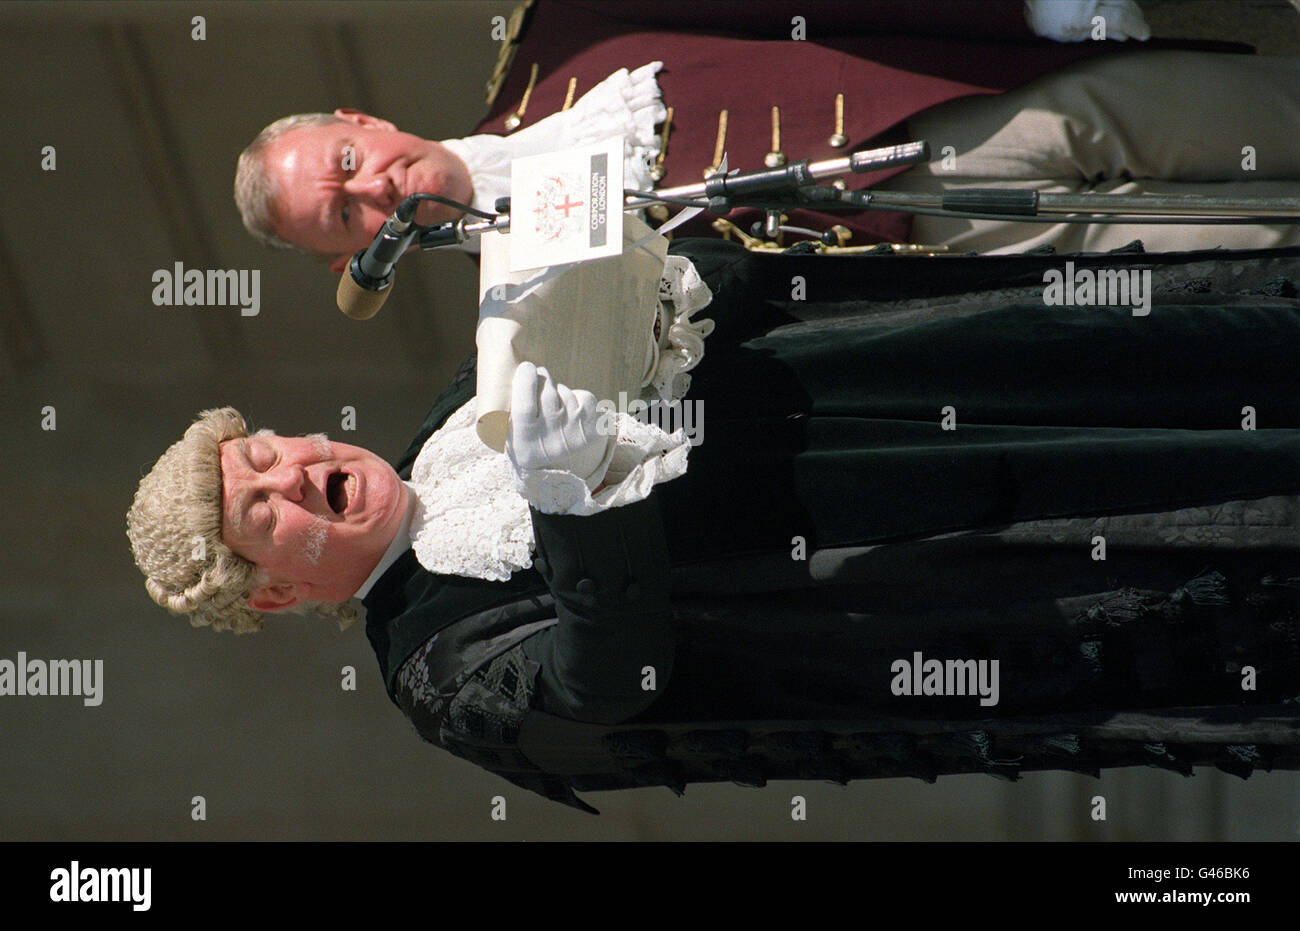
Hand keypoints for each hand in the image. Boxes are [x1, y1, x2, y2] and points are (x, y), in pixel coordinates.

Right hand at [505, 362, 613, 488]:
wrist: (559, 478)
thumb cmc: (530, 448)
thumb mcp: (511, 438)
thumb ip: (509, 412)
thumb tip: (520, 373)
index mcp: (525, 441)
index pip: (525, 404)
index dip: (526, 379)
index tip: (526, 367)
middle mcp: (551, 440)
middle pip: (547, 393)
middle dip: (542, 378)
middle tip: (539, 376)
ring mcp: (574, 436)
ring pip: (565, 393)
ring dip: (558, 391)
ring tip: (554, 404)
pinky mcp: (593, 432)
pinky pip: (585, 398)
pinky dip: (578, 397)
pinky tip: (571, 409)